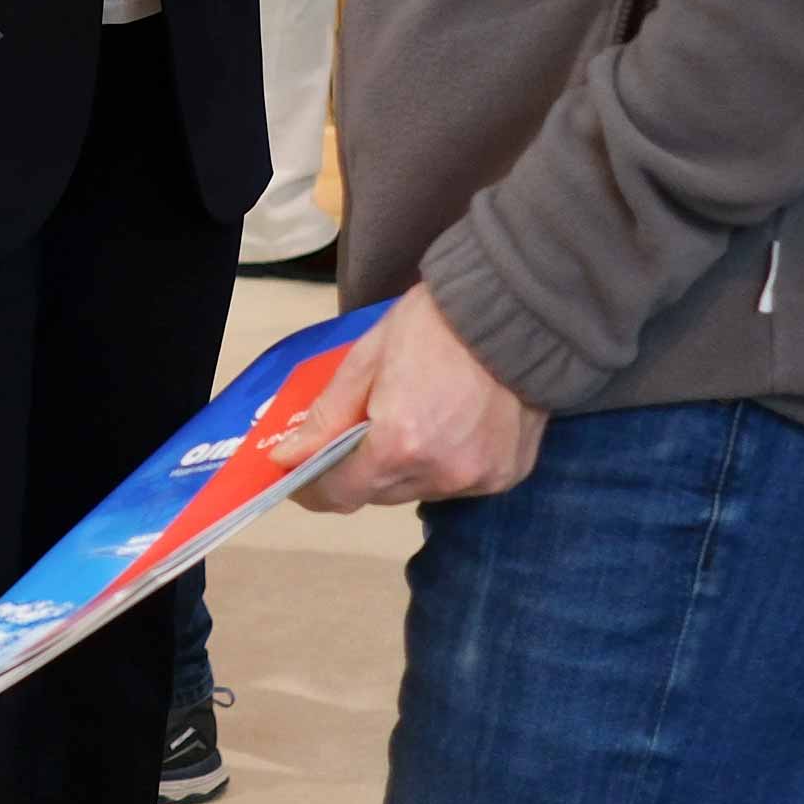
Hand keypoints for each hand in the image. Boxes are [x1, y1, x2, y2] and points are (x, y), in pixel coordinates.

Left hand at [268, 283, 547, 513]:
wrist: (514, 309)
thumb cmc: (432, 324)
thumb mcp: (367, 359)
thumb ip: (327, 415)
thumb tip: (289, 456)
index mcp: (400, 443)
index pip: (342, 493)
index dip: (314, 487)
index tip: (299, 471)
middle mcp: (441, 474)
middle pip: (380, 493)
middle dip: (359, 469)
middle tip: (355, 429)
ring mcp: (479, 480)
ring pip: (419, 490)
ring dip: (403, 467)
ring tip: (408, 417)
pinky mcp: (507, 475)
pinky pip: (458, 483)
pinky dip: (443, 464)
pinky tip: (448, 425)